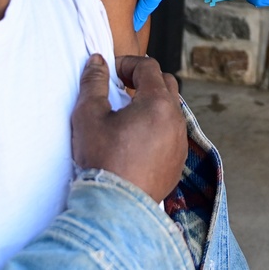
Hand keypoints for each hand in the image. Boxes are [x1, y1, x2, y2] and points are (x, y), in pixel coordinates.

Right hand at [72, 54, 186, 202]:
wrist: (115, 208)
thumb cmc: (103, 161)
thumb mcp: (88, 116)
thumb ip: (93, 82)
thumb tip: (97, 62)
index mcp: (157, 103)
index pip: (149, 67)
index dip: (128, 63)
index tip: (111, 72)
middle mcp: (176, 120)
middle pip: (167, 83)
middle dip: (144, 79)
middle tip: (121, 88)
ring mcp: (180, 142)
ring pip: (171, 110)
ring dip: (152, 104)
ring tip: (127, 115)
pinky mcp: (178, 162)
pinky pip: (172, 133)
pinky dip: (157, 127)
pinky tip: (135, 140)